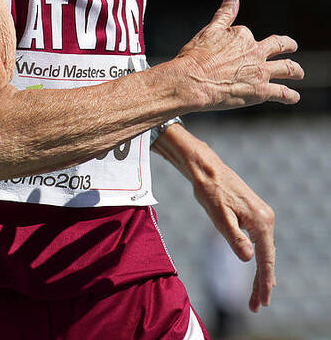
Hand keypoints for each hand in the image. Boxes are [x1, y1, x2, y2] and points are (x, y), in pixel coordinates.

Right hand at [177, 0, 303, 110]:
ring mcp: (260, 72)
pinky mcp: (261, 91)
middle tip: (292, 46)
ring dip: (296, 70)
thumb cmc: (197, 56)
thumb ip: (225, 13)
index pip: (247, 36)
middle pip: (279, 45)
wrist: (193, 81)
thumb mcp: (210, 30)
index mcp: (242, 35)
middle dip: (288, 45)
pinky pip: (282, 93)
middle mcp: (255, 51)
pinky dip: (290, 95)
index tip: (234, 48)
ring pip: (287, 68)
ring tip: (299, 72)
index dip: (241, 42)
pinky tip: (294, 97)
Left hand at [192, 154, 276, 311]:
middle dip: (263, 283)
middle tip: (257, 306)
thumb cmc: (211, 192)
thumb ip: (235, 238)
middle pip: (268, 257)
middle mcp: (266, 217)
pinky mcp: (255, 213)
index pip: (265, 259)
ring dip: (261, 272)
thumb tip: (249, 259)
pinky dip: (259, 257)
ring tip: (257, 296)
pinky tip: (257, 268)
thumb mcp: (220, 217)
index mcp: (260, 220)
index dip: (264, 283)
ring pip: (265, 250)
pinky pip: (261, 241)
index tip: (263, 302)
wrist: (207, 170)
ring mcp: (262, 215)